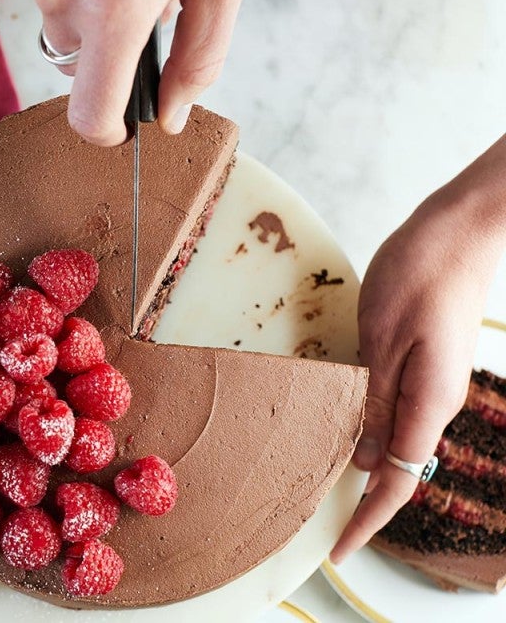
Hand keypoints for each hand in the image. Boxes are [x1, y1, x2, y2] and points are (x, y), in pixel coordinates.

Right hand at [34, 0, 245, 145]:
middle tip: (148, 16)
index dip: (109, 134)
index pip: (91, 114)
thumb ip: (199, 57)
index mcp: (113, 11)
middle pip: (77, 72)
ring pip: (65, 34)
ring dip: (96, 22)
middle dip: (109, 57)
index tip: (125, 129)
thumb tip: (173, 116)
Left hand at [330, 136, 505, 562]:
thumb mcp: (383, 337)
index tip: (337, 549)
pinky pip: (392, 410)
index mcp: (428, 401)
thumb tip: (360, 457)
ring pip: (393, 440)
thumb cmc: (421, 271)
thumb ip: (373, 400)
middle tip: (316, 521)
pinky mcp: (420, 362)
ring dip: (359, 465)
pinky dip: (365, 429)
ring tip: (317, 484)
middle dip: (359, 500)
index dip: (366, 520)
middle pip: (396, 467)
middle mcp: (434, 400)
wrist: (458, 227)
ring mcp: (430, 381)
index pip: (396, 479)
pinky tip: (337, 428)